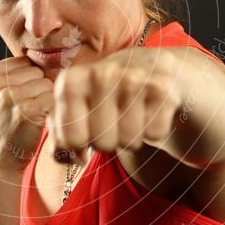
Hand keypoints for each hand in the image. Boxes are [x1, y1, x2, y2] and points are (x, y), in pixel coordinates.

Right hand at [0, 56, 53, 170]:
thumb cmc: (5, 122)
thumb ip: (13, 70)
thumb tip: (53, 51)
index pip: (24, 62)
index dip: (27, 82)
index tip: (14, 101)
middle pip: (36, 71)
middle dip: (36, 89)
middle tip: (23, 111)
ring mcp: (9, 96)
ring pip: (47, 84)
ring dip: (44, 100)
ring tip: (29, 116)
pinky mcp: (26, 110)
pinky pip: (53, 98)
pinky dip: (51, 110)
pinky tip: (38, 122)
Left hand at [46, 48, 181, 161]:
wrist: (152, 67)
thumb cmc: (105, 95)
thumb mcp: (76, 109)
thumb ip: (60, 137)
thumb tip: (67, 157)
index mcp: (72, 80)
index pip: (71, 140)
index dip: (79, 146)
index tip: (85, 131)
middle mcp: (102, 73)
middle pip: (102, 143)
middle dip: (108, 141)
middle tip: (113, 121)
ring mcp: (135, 77)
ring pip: (129, 140)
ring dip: (131, 137)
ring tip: (131, 115)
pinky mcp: (163, 87)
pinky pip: (155, 133)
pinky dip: (153, 129)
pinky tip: (150, 110)